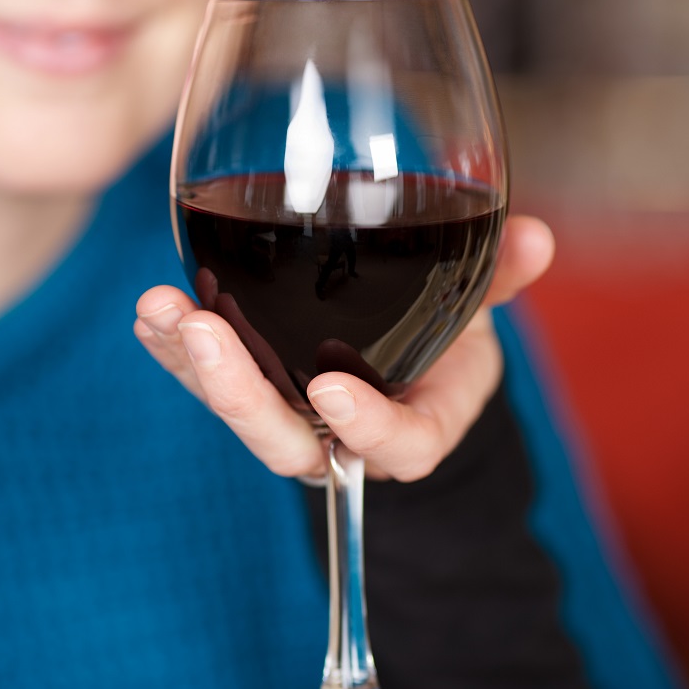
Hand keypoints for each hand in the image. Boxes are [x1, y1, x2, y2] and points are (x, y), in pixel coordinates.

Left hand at [133, 215, 554, 480]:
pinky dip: (173, 344)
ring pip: (236, 408)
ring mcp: (288, 411)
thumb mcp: (472, 312)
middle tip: (207, 333)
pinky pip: (205, 373)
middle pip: (286, 440)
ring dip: (193, 361)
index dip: (366, 428)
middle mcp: (338, 433)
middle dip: (241, 395)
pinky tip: (151, 309)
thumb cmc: (440, 339)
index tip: (335, 388)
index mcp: (409, 427)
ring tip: (161, 308)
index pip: (393, 448)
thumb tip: (537, 239)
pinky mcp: (249, 382)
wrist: (402, 356)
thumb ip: (498, 279)